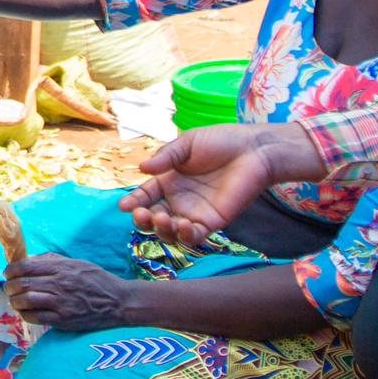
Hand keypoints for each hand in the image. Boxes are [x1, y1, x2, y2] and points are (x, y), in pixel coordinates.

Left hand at [5, 255, 138, 332]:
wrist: (119, 301)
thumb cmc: (98, 280)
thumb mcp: (77, 263)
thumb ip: (53, 261)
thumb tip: (30, 261)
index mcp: (62, 268)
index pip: (26, 267)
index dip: (11, 270)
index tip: (7, 273)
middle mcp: (59, 284)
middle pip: (23, 284)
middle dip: (10, 287)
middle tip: (9, 289)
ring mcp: (61, 303)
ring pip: (26, 301)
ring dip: (15, 301)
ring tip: (15, 301)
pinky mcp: (64, 320)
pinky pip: (36, 317)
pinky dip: (26, 315)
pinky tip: (26, 312)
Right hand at [119, 121, 323, 245]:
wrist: (254, 150)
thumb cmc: (221, 141)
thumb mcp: (188, 143)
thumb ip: (166, 157)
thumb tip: (141, 168)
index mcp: (170, 180)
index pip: (146, 196)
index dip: (134, 201)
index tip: (124, 206)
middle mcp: (180, 200)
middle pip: (154, 218)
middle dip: (144, 220)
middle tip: (142, 214)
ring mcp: (195, 213)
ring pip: (171, 232)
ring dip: (161, 230)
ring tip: (162, 218)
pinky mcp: (213, 222)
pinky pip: (195, 237)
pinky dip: (185, 236)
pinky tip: (182, 225)